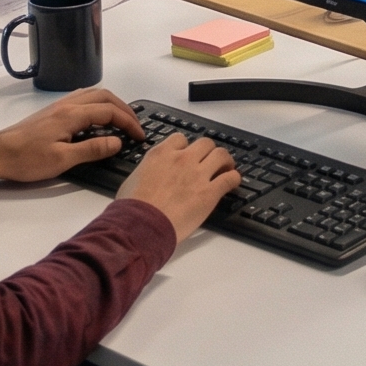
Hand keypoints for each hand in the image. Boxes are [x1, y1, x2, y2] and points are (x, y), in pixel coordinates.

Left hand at [0, 88, 144, 181]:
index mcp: (72, 114)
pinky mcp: (52, 111)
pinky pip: (82, 98)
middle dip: (124, 109)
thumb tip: (117, 141)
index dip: (128, 122)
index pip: (110, 111)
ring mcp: (58, 106)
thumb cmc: (26, 159)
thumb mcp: (62, 160)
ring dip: (111, 104)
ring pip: (93, 94)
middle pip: (104, 96)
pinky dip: (98, 103)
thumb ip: (92, 149)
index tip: (139, 136)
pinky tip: (97, 116)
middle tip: (135, 126)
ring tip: (121, 119)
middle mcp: (67, 105)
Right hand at [117, 131, 241, 242]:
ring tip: (225, 169)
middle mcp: (182, 159)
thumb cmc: (131, 209)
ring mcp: (197, 174)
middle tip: (210, 162)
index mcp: (161, 154)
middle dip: (208, 152)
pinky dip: (234, 179)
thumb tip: (152, 174)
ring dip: (225, 161)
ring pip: (222, 155)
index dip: (186, 147)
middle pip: (205, 143)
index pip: (180, 139)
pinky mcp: (210, 192)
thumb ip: (149, 169)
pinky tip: (232, 183)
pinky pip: (230, 178)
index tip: (188, 155)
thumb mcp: (134, 179)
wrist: (140, 226)